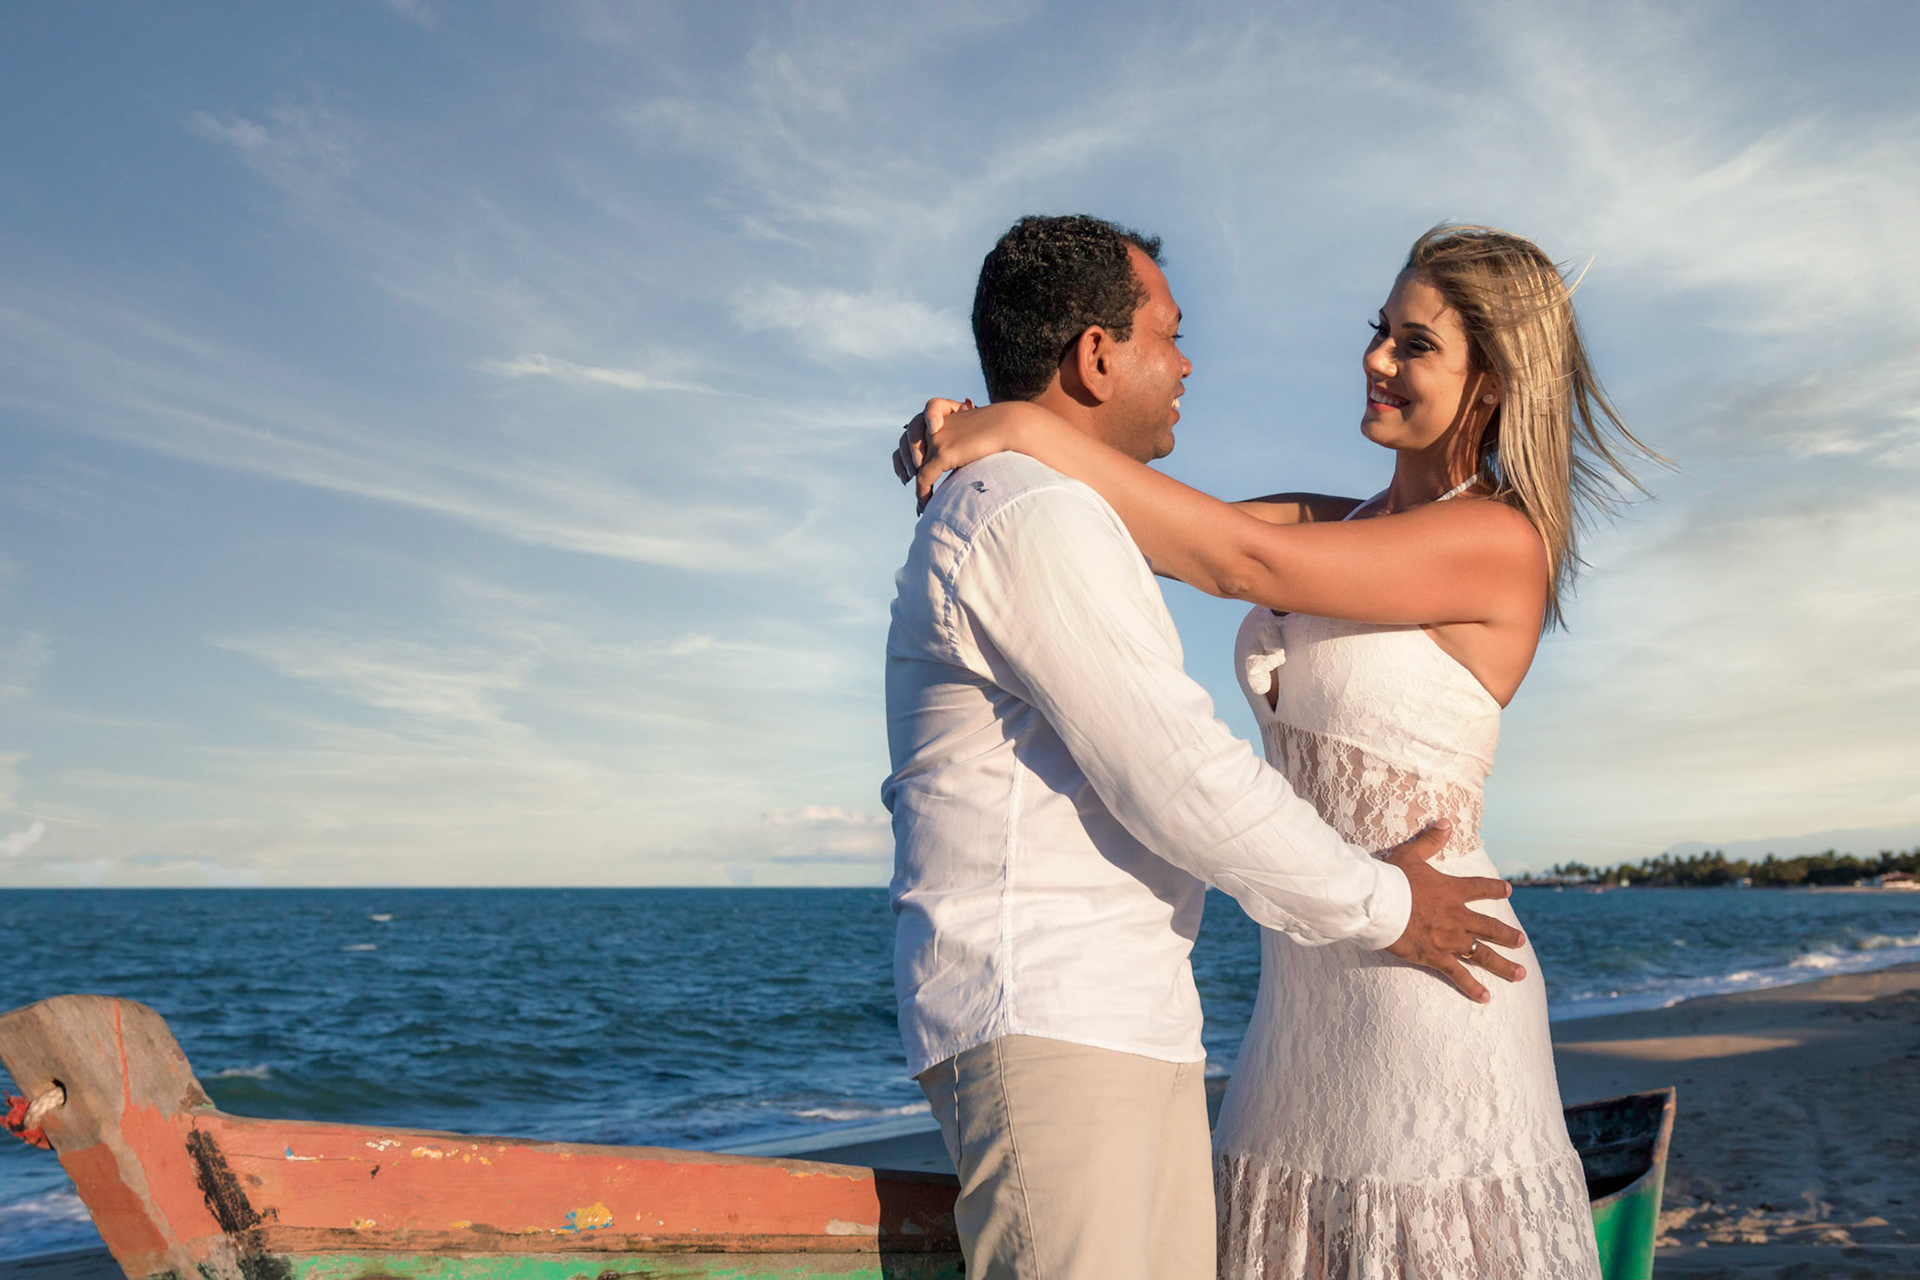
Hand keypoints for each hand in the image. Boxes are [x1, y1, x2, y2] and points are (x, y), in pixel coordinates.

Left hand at [891, 398, 1045, 513]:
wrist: (1009, 426)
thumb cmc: (997, 432)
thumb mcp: (971, 434)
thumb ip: (959, 443)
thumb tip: (956, 459)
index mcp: (939, 416)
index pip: (910, 428)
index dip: (904, 450)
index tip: (907, 469)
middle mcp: (933, 426)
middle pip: (905, 443)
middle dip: (902, 465)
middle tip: (906, 480)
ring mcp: (936, 439)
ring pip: (915, 466)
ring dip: (914, 483)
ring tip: (920, 498)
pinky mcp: (942, 453)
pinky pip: (924, 478)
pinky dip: (923, 494)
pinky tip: (926, 505)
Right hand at [1381, 822, 1526, 1002]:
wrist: (1381, 903)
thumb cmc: (1392, 878)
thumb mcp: (1411, 854)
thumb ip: (1431, 840)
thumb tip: (1446, 822)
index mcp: (1452, 891)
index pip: (1480, 888)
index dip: (1495, 889)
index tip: (1508, 890)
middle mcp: (1457, 916)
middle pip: (1490, 927)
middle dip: (1508, 935)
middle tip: (1521, 942)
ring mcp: (1450, 939)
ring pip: (1483, 954)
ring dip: (1502, 965)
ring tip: (1519, 974)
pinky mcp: (1437, 956)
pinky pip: (1459, 974)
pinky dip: (1472, 986)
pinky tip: (1486, 998)